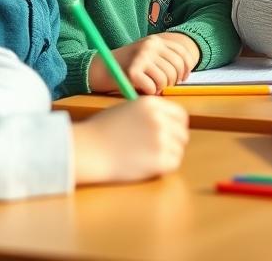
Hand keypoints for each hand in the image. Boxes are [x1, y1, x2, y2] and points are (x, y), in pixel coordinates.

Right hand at [73, 96, 188, 183]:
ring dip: (168, 154)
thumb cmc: (102, 131)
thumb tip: (169, 122)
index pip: (180, 115)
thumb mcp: (127, 109)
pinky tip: (147, 165)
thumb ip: (149, 113)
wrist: (89, 150)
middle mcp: (160, 119)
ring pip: (179, 149)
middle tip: (158, 150)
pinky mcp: (160, 159)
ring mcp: (161, 139)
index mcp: (152, 104)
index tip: (171, 134)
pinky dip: (164, 166)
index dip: (176, 126)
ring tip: (147, 157)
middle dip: (173, 142)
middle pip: (182, 133)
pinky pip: (174, 163)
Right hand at [89, 34, 199, 94]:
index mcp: (156, 40)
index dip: (186, 68)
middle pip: (176, 68)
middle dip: (172, 81)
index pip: (183, 54)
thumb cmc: (125, 65)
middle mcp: (150, 45)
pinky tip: (142, 89)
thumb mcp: (146, 54)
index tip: (182, 77)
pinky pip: (153, 87)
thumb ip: (164, 58)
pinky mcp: (133, 71)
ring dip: (160, 88)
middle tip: (162, 85)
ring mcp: (142, 57)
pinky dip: (150, 92)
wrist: (98, 68)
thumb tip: (185, 72)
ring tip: (150, 86)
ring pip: (165, 80)